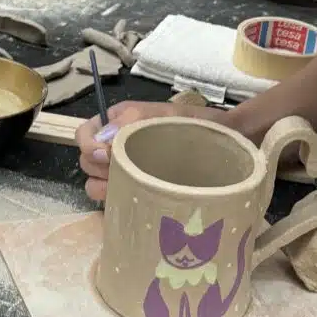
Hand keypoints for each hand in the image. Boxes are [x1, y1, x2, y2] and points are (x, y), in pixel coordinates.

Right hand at [76, 100, 201, 201]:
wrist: (230, 147)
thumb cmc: (201, 127)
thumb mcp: (170, 115)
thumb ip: (135, 120)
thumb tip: (101, 140)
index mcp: (121, 122)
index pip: (85, 132)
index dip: (87, 144)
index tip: (104, 156)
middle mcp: (118, 147)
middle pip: (86, 160)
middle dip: (99, 168)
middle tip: (125, 171)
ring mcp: (126, 172)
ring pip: (94, 184)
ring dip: (105, 187)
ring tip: (130, 186)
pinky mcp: (135, 194)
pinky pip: (111, 202)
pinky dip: (116, 202)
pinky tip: (135, 199)